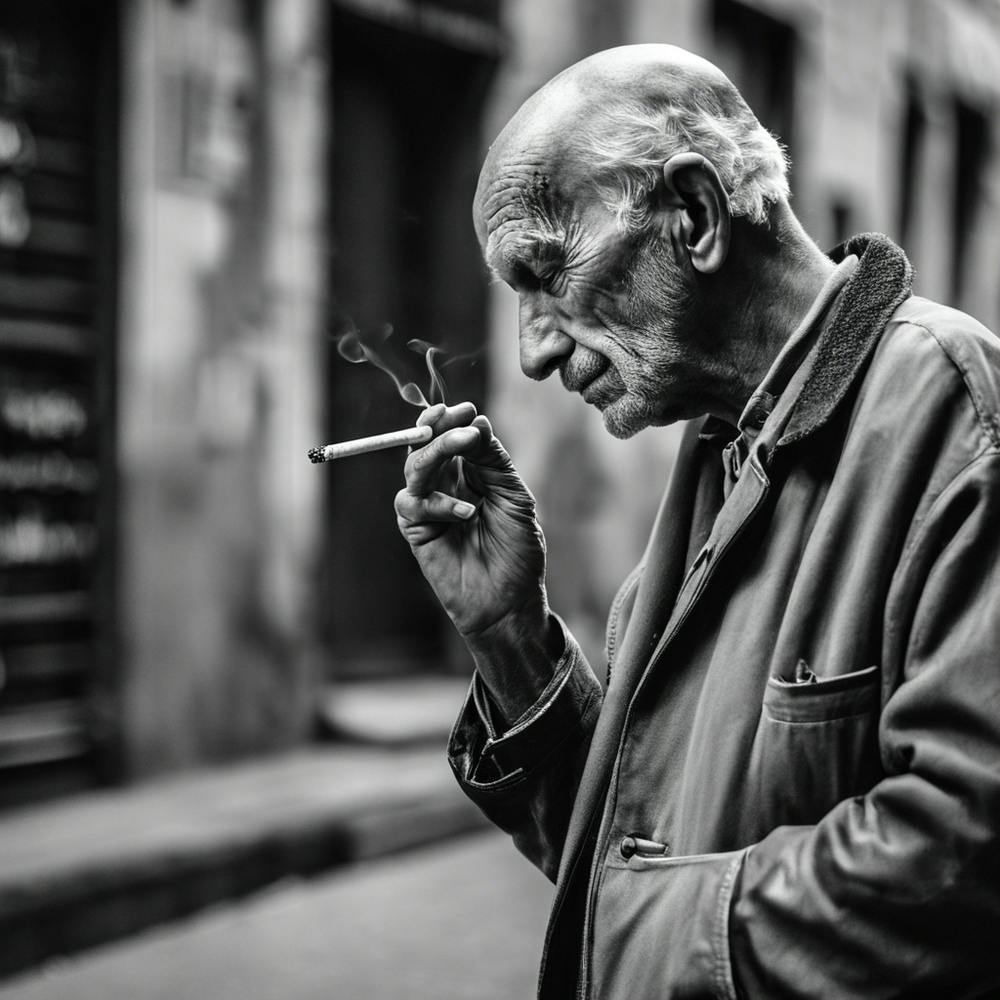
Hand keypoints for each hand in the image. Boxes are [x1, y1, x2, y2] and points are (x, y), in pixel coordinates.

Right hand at [395, 401, 548, 640]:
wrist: (511, 600)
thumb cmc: (517, 550)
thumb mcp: (513, 496)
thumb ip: (493, 460)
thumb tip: (476, 421)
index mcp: (468, 473)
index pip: (447, 436)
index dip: (449, 419)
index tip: (465, 408)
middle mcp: (444, 486)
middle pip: (425, 445)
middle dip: (440, 428)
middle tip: (460, 420)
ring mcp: (428, 508)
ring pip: (413, 468)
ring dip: (436, 451)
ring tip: (464, 444)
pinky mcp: (416, 532)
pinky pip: (412, 505)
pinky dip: (439, 503)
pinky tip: (467, 513)